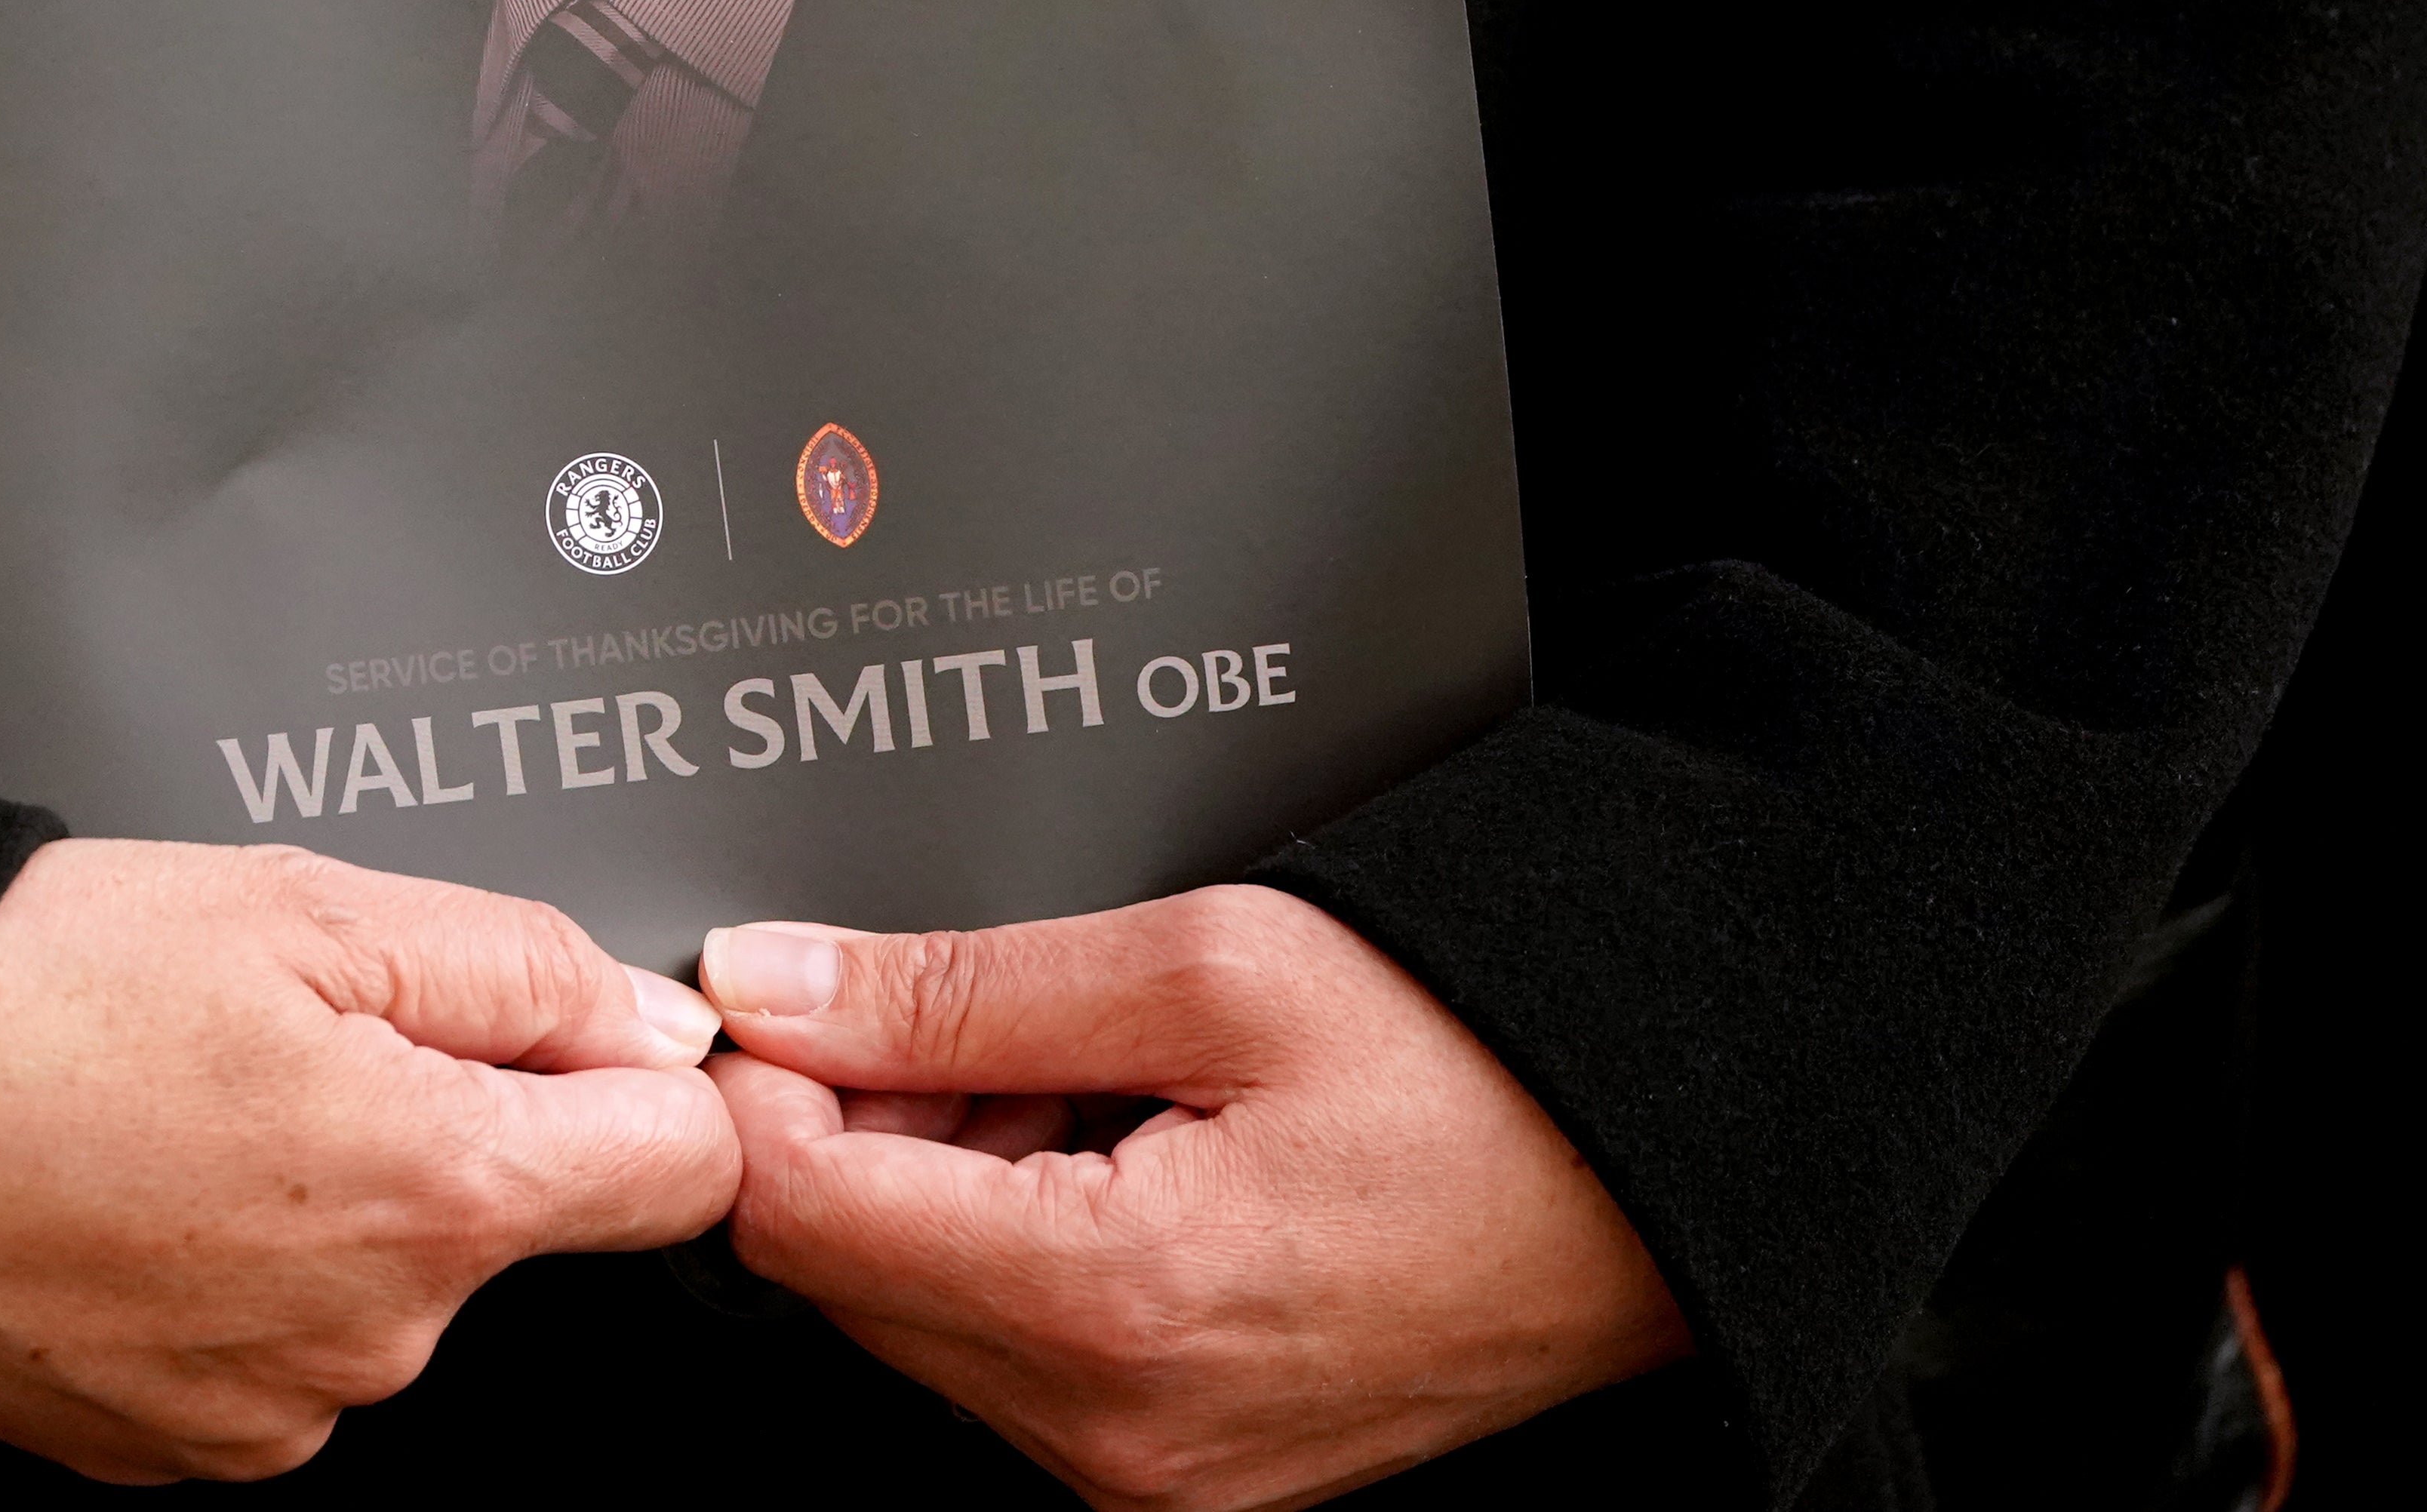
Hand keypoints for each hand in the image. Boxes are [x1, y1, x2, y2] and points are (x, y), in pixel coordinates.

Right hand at [0, 839, 734, 1479]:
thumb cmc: (21, 994)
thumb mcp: (304, 904)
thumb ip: (521, 965)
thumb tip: (649, 1027)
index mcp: (435, 1195)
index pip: (681, 1168)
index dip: (640, 1069)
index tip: (567, 1024)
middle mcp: (372, 1339)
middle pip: (512, 1210)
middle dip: (445, 1107)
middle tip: (286, 1023)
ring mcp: (265, 1410)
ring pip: (384, 1274)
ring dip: (328, 1185)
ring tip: (180, 1094)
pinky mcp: (165, 1442)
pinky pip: (270, 1339)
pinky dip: (229, 1258)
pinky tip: (130, 1175)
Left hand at [704, 886, 1689, 1511]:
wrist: (1655, 1177)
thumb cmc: (1476, 1065)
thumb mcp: (1212, 965)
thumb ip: (959, 986)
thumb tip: (774, 985)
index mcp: (1108, 1304)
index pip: (796, 1216)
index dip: (772, 1087)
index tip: (809, 994)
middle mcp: (1114, 1431)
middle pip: (845, 1273)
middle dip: (876, 1128)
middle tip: (1005, 1019)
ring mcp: (1152, 1473)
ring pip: (925, 1313)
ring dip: (956, 1179)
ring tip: (1097, 1075)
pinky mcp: (1185, 1473)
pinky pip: (1020, 1357)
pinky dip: (1029, 1239)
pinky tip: (1131, 1147)